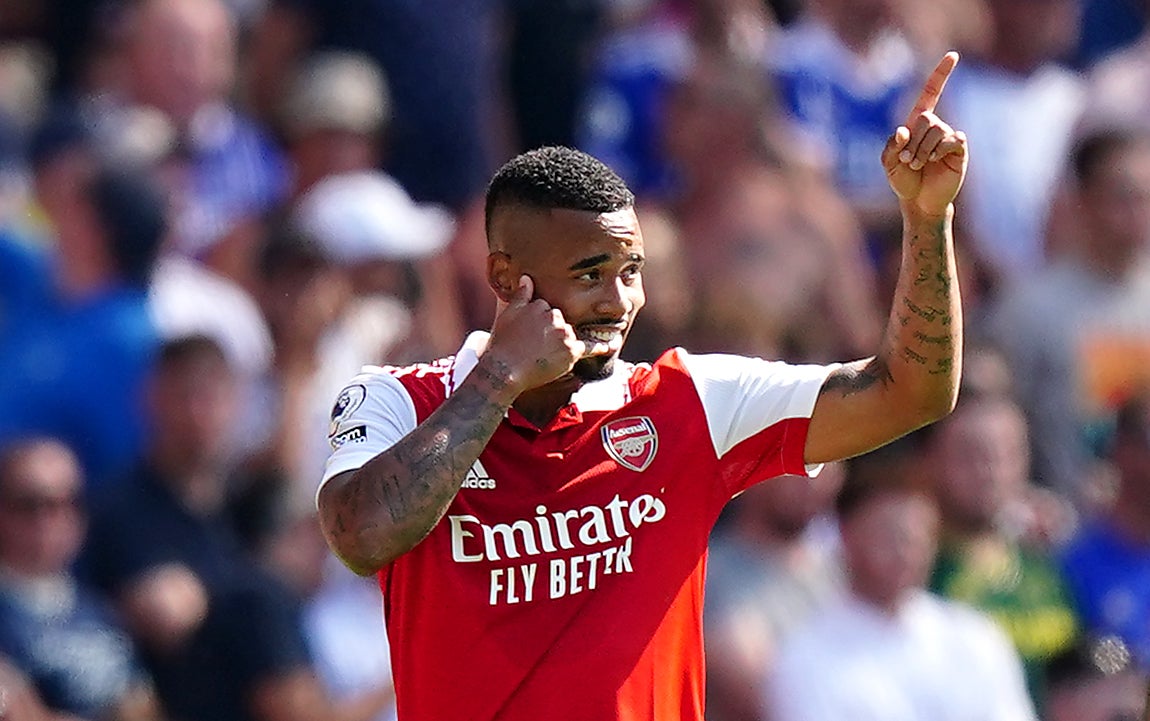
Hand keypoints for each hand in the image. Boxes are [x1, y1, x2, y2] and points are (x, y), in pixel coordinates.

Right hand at [486, 275, 610, 392]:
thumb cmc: (503, 342)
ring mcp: (565, 334)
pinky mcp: (571, 352)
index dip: (537, 324)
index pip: (547, 310)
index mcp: (542, 305)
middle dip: (549, 332)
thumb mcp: (508, 313)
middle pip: (560, 322)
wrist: (505, 369)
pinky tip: (612, 344)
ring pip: (569, 334)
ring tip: (541, 354)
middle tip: (532, 346)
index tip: (527, 334)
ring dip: (560, 343)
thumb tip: (526, 278)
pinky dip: (602, 346)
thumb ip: (521, 295)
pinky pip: (590, 347)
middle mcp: (556, 317)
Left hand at [882, 52, 968, 216]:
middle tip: (909, 161)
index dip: (942, 74)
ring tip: (919, 165)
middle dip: (913, 142)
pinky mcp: (959, 149)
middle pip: (927, 118)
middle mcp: (936, 126)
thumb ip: (891, 146)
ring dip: (923, 151)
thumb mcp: (889, 163)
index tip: (953, 55)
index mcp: (918, 123)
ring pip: (937, 130)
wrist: (918, 201)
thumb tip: (903, 131)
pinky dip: (938, 151)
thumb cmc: (903, 179)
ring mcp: (948, 137)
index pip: (932, 92)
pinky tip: (935, 161)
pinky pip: (952, 140)